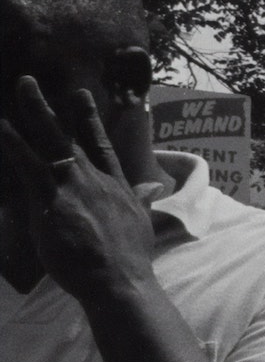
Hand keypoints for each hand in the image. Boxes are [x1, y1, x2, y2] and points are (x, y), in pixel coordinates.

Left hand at [0, 79, 156, 302]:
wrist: (120, 279)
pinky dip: (14, 144)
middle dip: (50, 107)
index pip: (101, 146)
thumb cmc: (130, 259)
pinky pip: (28, 165)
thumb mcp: (142, 223)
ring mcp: (73, 186)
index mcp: (116, 186)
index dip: (90, 120)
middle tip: (30, 82)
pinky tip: (1, 127)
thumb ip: (142, 200)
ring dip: (34, 112)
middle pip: (71, 136)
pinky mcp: (52, 199)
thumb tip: (153, 188)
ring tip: (22, 87)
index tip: (81, 96)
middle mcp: (95, 179)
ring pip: (51, 141)